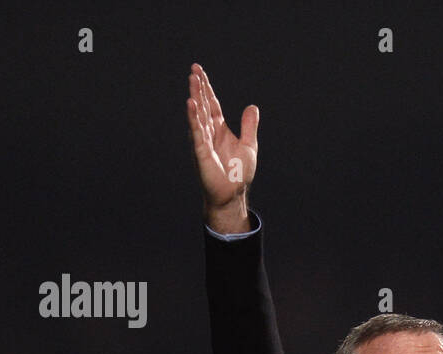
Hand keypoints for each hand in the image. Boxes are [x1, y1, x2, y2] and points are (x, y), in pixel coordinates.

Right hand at [186, 63, 258, 226]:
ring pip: (198, 114)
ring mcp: (203, 141)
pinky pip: (197, 132)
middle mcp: (209, 133)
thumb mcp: (249, 146)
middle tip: (194, 69)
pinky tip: (191, 104)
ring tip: (192, 80)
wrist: (232, 194)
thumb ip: (249, 126)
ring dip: (195, 97)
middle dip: (199, 87)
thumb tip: (252, 106)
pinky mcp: (201, 152)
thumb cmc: (238, 174)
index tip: (200, 72)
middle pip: (203, 105)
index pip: (212, 104)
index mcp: (220, 130)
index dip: (207, 89)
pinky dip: (194, 118)